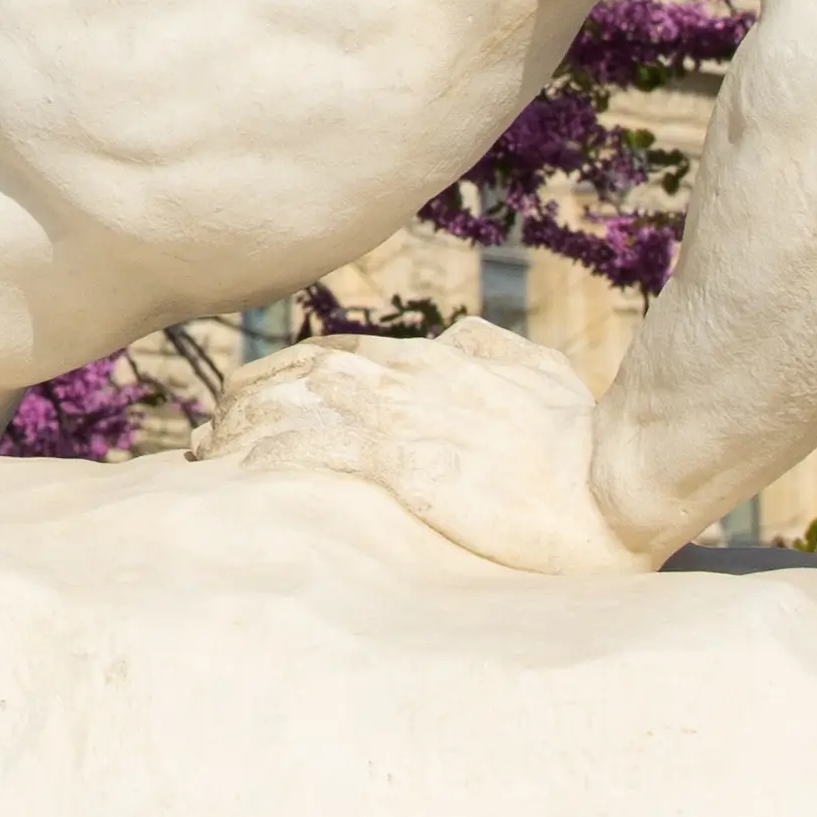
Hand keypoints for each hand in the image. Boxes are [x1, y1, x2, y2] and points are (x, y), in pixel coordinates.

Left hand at [189, 315, 654, 575]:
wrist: (612, 481)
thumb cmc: (584, 435)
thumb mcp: (538, 372)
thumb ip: (490, 348)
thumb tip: (457, 335)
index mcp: (426, 360)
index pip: (325, 356)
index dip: (274, 379)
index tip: (237, 406)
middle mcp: (401, 380)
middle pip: (291, 378)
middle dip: (239, 407)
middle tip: (204, 442)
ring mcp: (400, 418)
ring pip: (291, 410)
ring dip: (239, 436)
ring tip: (204, 464)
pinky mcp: (403, 463)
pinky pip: (314, 454)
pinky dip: (267, 463)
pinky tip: (238, 479)